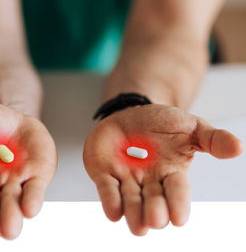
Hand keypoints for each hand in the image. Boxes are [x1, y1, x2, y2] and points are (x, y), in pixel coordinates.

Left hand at [83, 104, 242, 235]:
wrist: (132, 113)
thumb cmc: (162, 123)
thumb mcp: (190, 126)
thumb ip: (211, 139)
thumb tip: (238, 147)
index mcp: (172, 173)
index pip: (177, 192)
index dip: (178, 204)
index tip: (178, 218)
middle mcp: (149, 181)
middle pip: (153, 201)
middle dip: (154, 212)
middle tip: (156, 220)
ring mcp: (126, 178)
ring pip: (130, 200)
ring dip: (133, 212)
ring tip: (138, 225)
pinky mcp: (105, 173)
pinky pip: (107, 188)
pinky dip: (109, 199)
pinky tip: (113, 211)